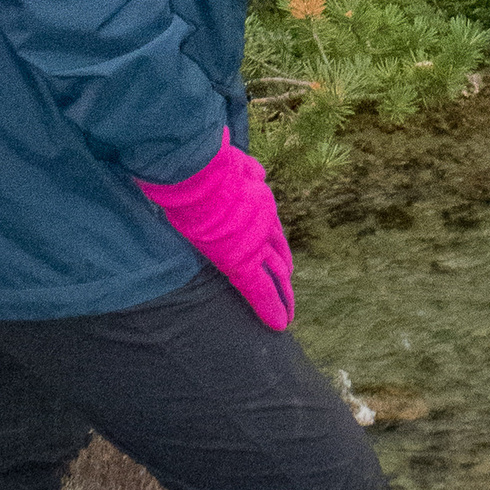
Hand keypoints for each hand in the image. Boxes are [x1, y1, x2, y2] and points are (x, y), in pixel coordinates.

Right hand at [133, 131, 294, 330]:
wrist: (200, 174)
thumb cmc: (209, 166)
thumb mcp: (235, 167)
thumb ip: (246, 172)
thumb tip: (252, 170)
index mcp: (257, 203)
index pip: (271, 232)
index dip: (276, 248)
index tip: (283, 263)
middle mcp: (260, 224)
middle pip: (276, 253)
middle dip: (283, 272)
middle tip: (289, 287)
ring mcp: (254, 241)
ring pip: (274, 271)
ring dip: (282, 291)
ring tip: (288, 308)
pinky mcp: (241, 259)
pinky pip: (258, 288)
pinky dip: (270, 306)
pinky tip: (280, 323)